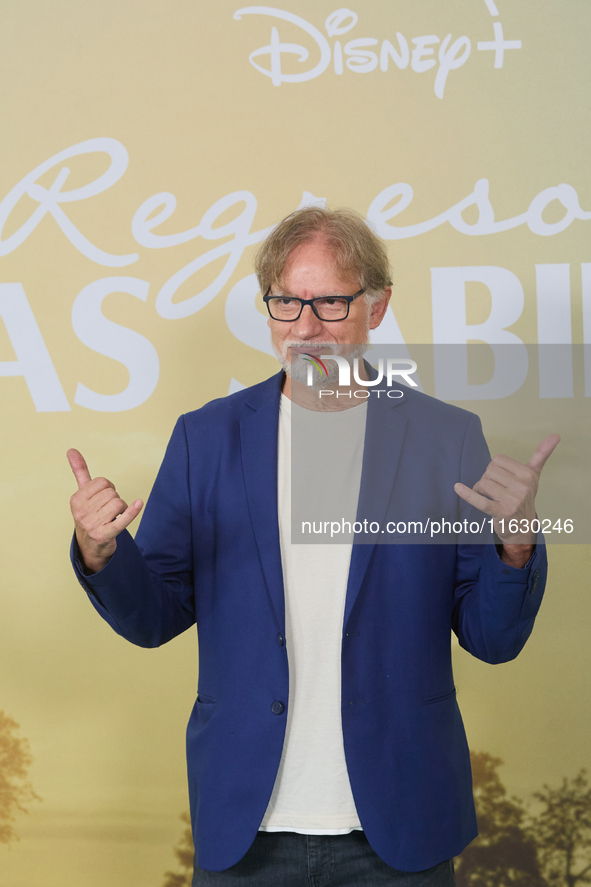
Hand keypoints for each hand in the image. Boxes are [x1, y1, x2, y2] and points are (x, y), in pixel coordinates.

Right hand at [67, 448, 142, 573]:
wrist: (90, 546)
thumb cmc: (89, 514)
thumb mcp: (83, 494)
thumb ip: (79, 472)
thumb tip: (71, 449)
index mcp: (76, 500)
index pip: (103, 482)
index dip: (109, 488)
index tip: (104, 497)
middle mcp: (81, 512)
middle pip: (111, 493)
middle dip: (115, 499)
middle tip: (109, 510)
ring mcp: (91, 525)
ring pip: (119, 504)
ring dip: (122, 509)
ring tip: (114, 517)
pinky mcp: (104, 535)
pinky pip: (122, 520)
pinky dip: (132, 512)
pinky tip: (139, 504)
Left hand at [454, 434, 559, 564]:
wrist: (523, 527)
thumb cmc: (525, 496)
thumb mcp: (534, 475)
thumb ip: (542, 454)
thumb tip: (556, 434)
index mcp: (528, 474)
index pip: (498, 460)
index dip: (494, 468)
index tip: (500, 479)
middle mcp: (523, 487)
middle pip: (489, 471)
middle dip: (486, 478)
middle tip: (493, 490)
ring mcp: (512, 500)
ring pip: (483, 483)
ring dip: (479, 489)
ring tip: (487, 496)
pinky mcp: (500, 512)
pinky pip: (480, 501)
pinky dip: (467, 494)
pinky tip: (458, 488)